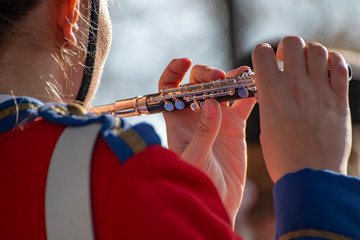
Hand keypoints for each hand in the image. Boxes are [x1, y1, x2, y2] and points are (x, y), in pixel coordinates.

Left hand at [158, 58, 255, 223]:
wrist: (218, 201)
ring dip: (231, 79)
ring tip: (243, 75)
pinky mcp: (235, 126)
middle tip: (220, 78)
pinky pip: (243, 103)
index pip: (169, 88)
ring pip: (222, 89)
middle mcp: (196, 115)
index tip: (185, 62)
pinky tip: (257, 86)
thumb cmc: (197, 182)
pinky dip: (250, 93)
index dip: (174, 72)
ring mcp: (217, 119)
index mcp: (177, 120)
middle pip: (198, 83)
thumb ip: (203, 132)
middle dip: (208, 74)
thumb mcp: (195, 157)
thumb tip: (209, 104)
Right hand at [252, 36, 351, 181]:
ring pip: (317, 50)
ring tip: (307, 66)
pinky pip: (340, 66)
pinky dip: (332, 62)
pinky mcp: (339, 99)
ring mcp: (320, 90)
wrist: (311, 177)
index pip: (262, 53)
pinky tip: (326, 72)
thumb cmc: (283, 156)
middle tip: (287, 61)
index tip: (266, 62)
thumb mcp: (266, 126)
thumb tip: (271, 88)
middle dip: (287, 47)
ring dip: (309, 53)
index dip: (262, 53)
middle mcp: (295, 85)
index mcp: (272, 93)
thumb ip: (269, 102)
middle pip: (292, 43)